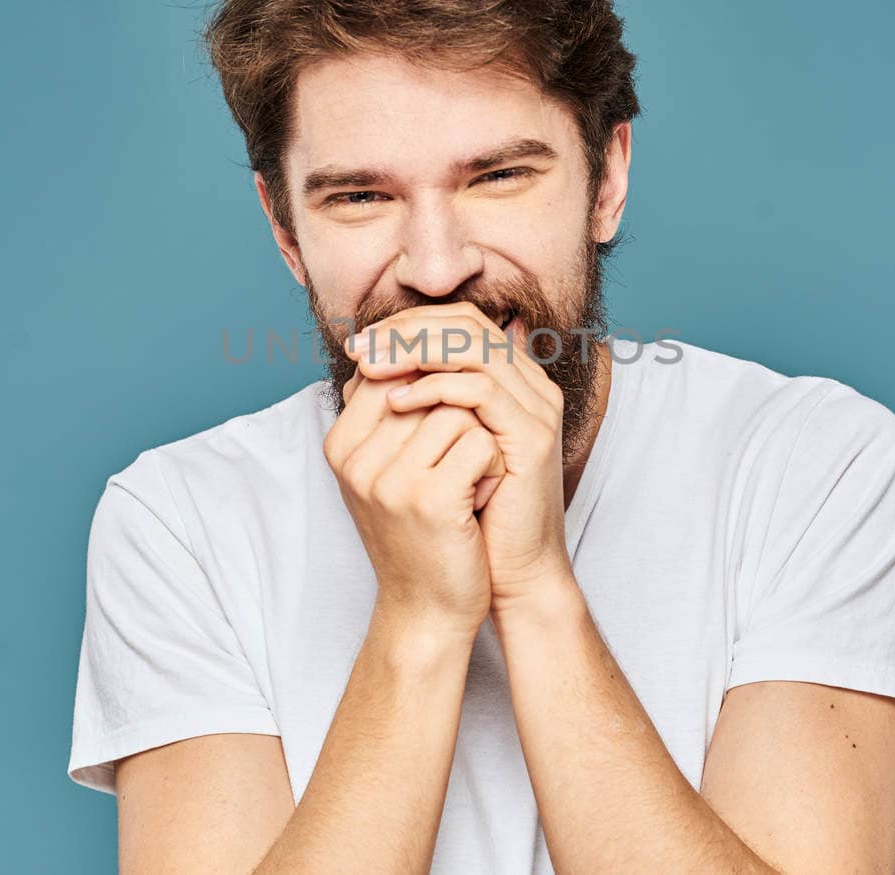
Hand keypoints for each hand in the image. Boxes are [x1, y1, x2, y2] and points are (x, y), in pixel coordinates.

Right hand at [323, 366, 504, 635]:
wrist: (428, 609)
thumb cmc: (421, 531)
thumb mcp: (396, 463)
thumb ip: (401, 402)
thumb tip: (440, 323)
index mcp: (340, 444)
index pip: (396, 370)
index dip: (437, 396)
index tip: (438, 448)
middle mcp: (355, 458)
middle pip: (431, 385)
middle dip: (459, 421)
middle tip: (456, 472)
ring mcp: (388, 478)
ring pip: (460, 408)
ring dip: (480, 444)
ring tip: (466, 488)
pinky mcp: (428, 499)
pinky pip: (480, 443)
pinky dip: (492, 468)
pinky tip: (479, 500)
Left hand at [346, 302, 572, 610]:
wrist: (507, 572)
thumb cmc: (467, 514)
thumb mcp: (430, 446)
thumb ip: (411, 402)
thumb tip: (361, 365)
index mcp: (509, 380)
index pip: (458, 321)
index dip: (407, 324)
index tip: (358, 343)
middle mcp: (529, 385)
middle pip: (466, 323)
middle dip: (406, 330)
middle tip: (359, 348)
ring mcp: (536, 407)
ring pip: (474, 346)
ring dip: (414, 350)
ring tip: (370, 367)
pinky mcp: (533, 435)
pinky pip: (482, 389)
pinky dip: (435, 387)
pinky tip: (399, 401)